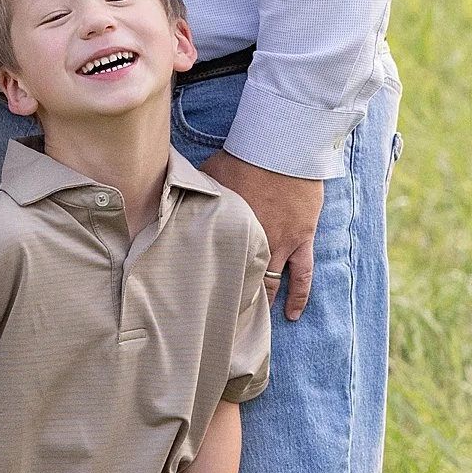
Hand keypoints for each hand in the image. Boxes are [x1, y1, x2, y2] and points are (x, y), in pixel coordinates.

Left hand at [197, 151, 323, 320]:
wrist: (284, 148)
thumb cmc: (244, 157)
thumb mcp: (209, 173)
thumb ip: (195, 192)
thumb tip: (168, 193)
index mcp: (230, 229)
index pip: (214, 262)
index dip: (206, 282)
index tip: (196, 299)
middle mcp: (254, 242)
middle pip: (240, 277)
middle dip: (232, 299)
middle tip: (222, 321)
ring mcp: (281, 243)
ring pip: (270, 282)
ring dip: (261, 302)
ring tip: (253, 324)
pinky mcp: (302, 239)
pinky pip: (303, 274)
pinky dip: (299, 295)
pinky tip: (293, 315)